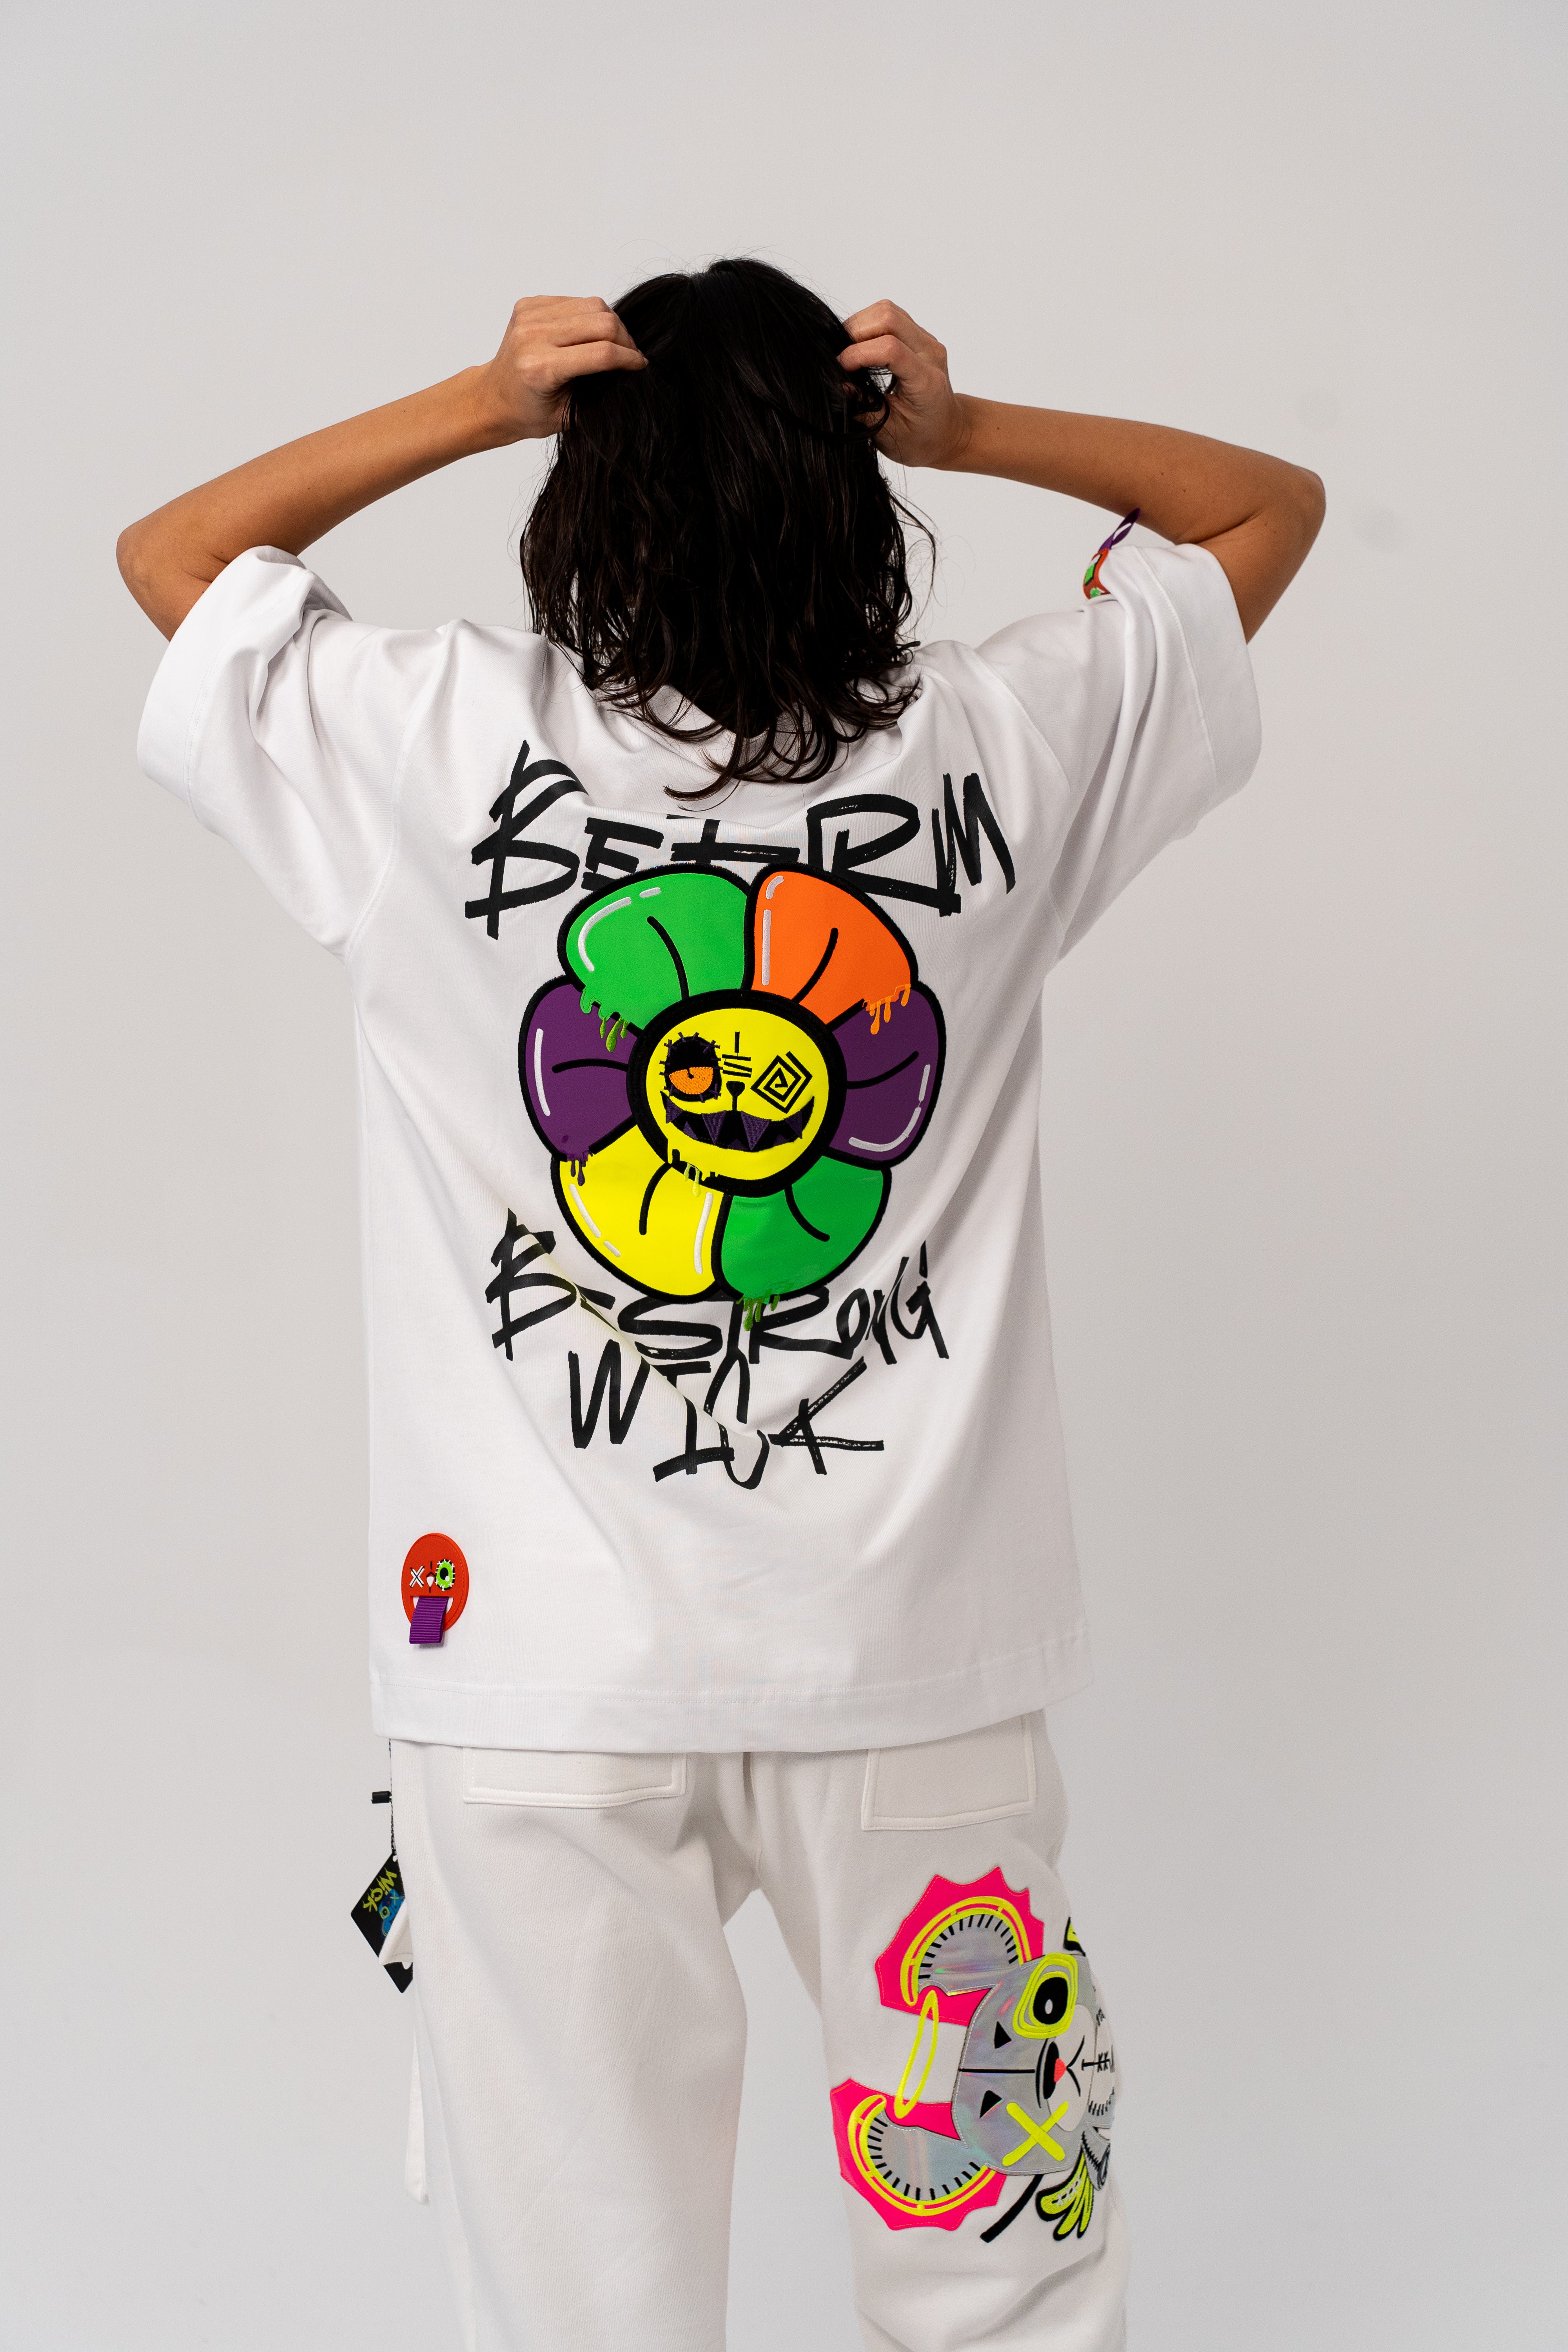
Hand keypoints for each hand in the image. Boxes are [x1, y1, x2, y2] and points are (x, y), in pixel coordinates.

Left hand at [472, 296, 646, 443]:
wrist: (492, 398)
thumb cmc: (528, 412)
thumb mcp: (568, 414)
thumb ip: (599, 391)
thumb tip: (630, 368)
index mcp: (540, 368)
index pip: (601, 352)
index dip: (628, 357)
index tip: (640, 365)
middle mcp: (532, 336)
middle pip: (600, 321)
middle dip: (624, 338)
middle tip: (630, 355)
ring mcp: (529, 316)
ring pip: (591, 305)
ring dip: (610, 324)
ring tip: (614, 344)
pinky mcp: (528, 304)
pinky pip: (574, 300)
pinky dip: (589, 315)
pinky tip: (589, 334)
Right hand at [839, 301, 966, 468]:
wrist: (948, 432)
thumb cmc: (922, 439)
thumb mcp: (890, 434)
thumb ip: (864, 408)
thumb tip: (838, 384)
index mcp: (926, 382)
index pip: (890, 349)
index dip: (858, 354)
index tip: (839, 369)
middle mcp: (930, 353)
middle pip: (888, 318)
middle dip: (855, 333)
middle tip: (841, 358)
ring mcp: (926, 341)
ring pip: (887, 311)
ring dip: (860, 326)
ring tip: (849, 352)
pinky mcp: (918, 335)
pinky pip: (889, 315)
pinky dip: (868, 326)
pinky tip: (860, 347)